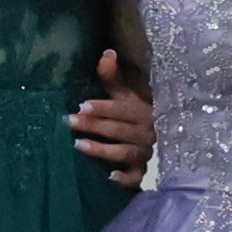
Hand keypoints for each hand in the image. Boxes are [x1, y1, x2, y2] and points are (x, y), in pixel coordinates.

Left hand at [70, 50, 154, 187]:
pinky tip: (109, 176)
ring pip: (125, 152)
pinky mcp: (142, 170)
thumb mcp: (124, 95)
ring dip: (102, 150)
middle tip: (70, 122)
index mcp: (142, 111)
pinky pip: (135, 176)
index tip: (81, 106)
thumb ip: (112, 77)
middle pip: (119, 130)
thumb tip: (107, 53)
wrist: (162, 137)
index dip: (103, 108)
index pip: (122, 109)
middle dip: (95, 126)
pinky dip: (124, 178)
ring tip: (79, 146)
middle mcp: (146, 132)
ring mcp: (144, 152)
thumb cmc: (132, 113)